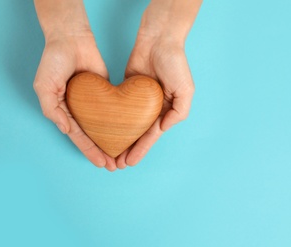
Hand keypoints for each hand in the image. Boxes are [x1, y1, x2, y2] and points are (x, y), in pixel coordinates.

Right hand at [33, 31, 116, 170]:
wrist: (72, 38)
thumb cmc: (54, 61)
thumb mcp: (44, 86)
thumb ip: (52, 109)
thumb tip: (65, 129)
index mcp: (64, 110)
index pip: (78, 136)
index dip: (89, 150)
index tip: (100, 163)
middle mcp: (79, 109)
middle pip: (93, 135)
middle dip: (102, 152)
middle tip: (114, 166)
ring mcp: (93, 102)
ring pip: (104, 127)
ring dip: (112, 142)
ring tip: (122, 156)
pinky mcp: (106, 93)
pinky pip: (114, 110)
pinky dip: (120, 123)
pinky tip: (129, 134)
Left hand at [115, 8, 197, 167]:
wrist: (158, 39)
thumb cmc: (175, 63)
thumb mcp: (185, 90)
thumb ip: (179, 112)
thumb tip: (164, 129)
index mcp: (167, 110)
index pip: (152, 134)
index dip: (142, 149)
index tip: (130, 161)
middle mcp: (153, 108)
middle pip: (139, 133)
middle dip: (129, 149)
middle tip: (117, 163)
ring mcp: (139, 100)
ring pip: (128, 125)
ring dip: (121, 139)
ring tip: (110, 153)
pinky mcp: (126, 90)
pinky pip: (118, 108)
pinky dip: (113, 121)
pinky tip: (106, 131)